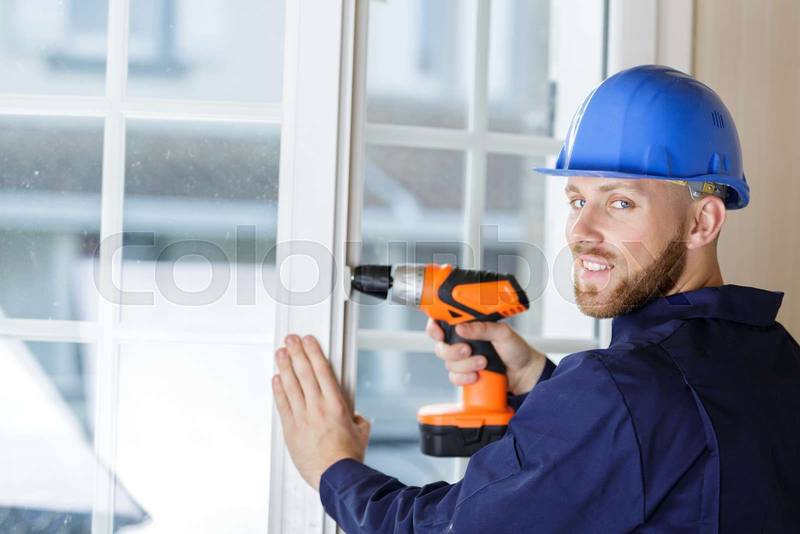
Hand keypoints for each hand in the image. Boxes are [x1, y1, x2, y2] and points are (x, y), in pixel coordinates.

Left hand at [271, 334, 370, 490]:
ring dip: (284, 366)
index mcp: (336, 404)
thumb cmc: (349, 457)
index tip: (308, 341)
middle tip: (290, 340)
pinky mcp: (291, 429)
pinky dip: (278, 390)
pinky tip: (276, 379)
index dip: (313, 352)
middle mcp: (317, 407)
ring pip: (290, 385)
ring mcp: (302, 417)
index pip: (322, 370)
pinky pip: (282, 404)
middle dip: (296, 353)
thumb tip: (355, 416)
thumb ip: (357, 418)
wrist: (336, 476)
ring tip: (280, 353)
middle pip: (304, 373)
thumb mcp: (362, 431)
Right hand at [426, 319, 547, 395]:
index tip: (438, 333)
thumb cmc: (515, 349)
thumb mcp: (502, 332)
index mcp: (469, 327)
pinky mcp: (466, 375)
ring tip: (483, 363)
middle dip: (452, 350)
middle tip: (467, 350)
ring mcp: (463, 360)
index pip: (442, 323)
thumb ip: (482, 328)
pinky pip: (454, 378)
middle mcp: (462, 342)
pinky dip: (464, 377)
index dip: (434, 327)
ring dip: (464, 365)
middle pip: (441, 346)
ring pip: (448, 364)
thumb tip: (461, 328)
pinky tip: (477, 375)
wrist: (524, 373)